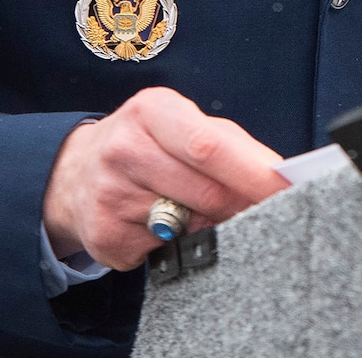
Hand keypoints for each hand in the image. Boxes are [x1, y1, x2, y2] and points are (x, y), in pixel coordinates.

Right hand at [42, 86, 287, 269]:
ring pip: (189, 225)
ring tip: (197, 208)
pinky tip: (163, 223)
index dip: (252, 172)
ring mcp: (110, 197)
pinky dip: (178, 242)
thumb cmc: (148, 141)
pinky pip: (164, 250)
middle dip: (241, 205)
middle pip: (205, 192)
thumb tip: (277, 176)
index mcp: (152, 111)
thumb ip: (229, 144)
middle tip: (260, 208)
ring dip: (208, 224)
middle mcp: (124, 150)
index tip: (286, 189)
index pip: (209, 145)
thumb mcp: (182, 122)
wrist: (75, 172)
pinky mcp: (105, 238)